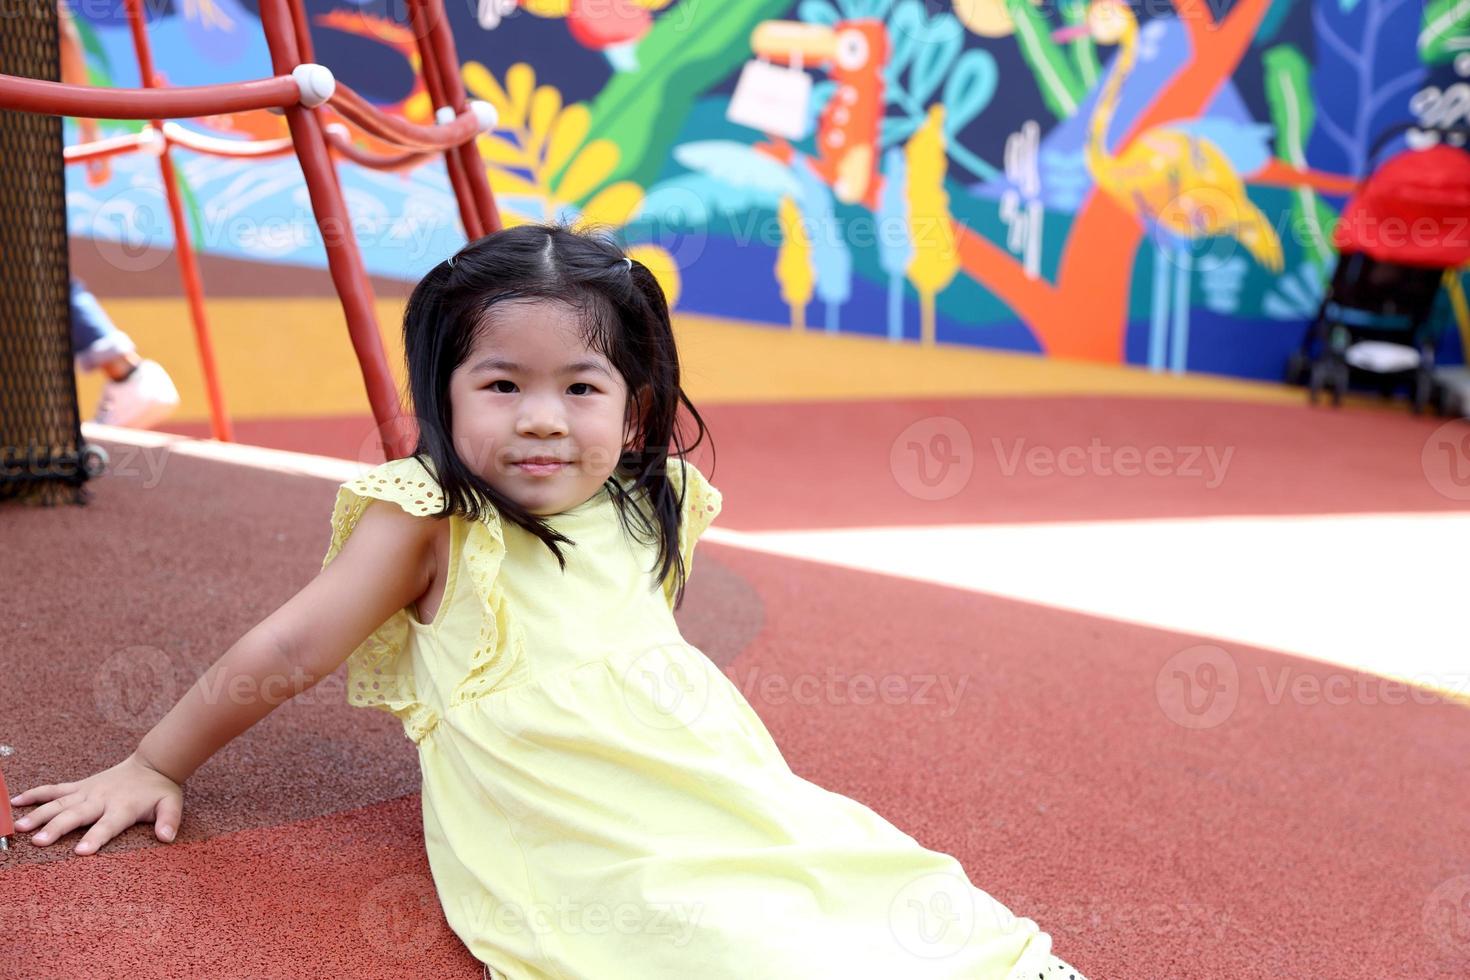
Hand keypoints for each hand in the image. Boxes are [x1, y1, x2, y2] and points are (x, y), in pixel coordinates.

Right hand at [8, 753, 183, 855]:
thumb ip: (169, 820)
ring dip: (39, 814)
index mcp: (123, 807)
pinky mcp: (79, 786)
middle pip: (76, 815)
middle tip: (39, 842)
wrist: (152, 764)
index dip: (96, 838)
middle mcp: (101, 799)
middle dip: (58, 828)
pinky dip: (35, 794)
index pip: (108, 825)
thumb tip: (167, 837)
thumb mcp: (171, 804)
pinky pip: (54, 789)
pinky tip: (16, 801)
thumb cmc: (159, 790)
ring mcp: (87, 791)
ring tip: (20, 827)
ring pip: (59, 802)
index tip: (81, 852)